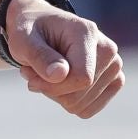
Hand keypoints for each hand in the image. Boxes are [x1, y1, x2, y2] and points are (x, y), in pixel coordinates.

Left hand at [6, 0, 123, 118]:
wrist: (41, 29)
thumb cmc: (30, 33)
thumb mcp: (23, 39)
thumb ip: (39, 56)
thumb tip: (60, 75)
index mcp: (88, 33)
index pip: (80, 77)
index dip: (52, 86)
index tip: (29, 77)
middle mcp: (108, 50)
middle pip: (80, 94)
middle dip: (50, 89)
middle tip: (32, 72)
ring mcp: (114, 67)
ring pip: (81, 105)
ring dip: (56, 95)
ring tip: (45, 73)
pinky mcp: (113, 82)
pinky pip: (86, 110)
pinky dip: (66, 102)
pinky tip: (57, 83)